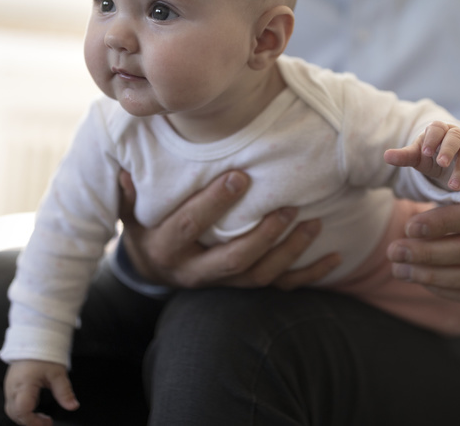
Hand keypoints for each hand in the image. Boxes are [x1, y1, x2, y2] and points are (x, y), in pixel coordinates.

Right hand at [4, 360, 77, 425]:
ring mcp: (9, 387)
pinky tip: (35, 407)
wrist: (33, 340)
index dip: (33, 421)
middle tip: (46, 422)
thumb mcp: (58, 373)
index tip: (46, 423)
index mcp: (23, 384)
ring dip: (26, 417)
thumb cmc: (43, 354)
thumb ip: (64, 392)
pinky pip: (13, 403)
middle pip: (15, 413)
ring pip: (12, 410)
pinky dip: (23, 410)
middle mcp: (13, 388)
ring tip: (42, 417)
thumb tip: (72, 405)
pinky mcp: (11, 386)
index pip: (22, 410)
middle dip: (30, 422)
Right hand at [119, 170, 340, 289]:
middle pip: (232, 260)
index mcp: (165, 248)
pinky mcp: (241, 290)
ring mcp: (220, 285)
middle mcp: (193, 272)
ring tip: (313, 224)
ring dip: (289, 252)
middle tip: (288, 207)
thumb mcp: (128, 211)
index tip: (241, 176)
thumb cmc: (144, 225)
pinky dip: (309, 275)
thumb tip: (124, 168)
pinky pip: (279, 288)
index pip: (190, 225)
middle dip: (262, 235)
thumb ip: (128, 191)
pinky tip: (334, 257)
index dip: (214, 203)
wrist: (152, 269)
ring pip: (259, 276)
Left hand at [383, 121, 459, 200]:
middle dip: (449, 150)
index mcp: (440, 130)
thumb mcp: (418, 156)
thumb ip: (404, 156)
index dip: (432, 139)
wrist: (450, 162)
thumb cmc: (431, 156)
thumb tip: (386, 156)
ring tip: (453, 187)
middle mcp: (458, 137)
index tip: (425, 152)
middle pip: (456, 138)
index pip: (437, 128)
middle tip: (442, 163)